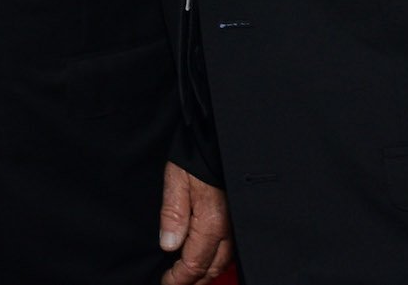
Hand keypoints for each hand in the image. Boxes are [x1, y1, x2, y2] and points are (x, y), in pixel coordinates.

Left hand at [159, 161, 232, 283]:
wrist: (221, 137)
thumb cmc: (198, 153)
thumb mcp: (176, 177)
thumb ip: (173, 213)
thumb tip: (168, 245)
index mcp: (212, 221)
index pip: (195, 263)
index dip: (179, 278)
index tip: (165, 282)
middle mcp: (229, 227)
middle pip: (212, 268)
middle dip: (193, 280)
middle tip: (175, 282)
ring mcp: (238, 224)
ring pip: (225, 261)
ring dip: (206, 271)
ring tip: (188, 275)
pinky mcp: (242, 217)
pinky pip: (232, 248)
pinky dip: (218, 258)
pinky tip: (206, 256)